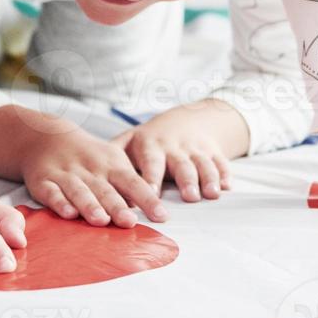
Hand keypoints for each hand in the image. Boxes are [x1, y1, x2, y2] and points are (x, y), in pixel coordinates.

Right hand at [22, 122, 169, 226]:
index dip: (148, 199)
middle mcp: (91, 170)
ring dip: (90, 206)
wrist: (48, 137)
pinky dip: (59, 203)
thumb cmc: (89, 157)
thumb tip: (149, 209)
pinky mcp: (44, 182)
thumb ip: (130, 185)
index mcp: (111, 166)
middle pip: (106, 190)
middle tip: (129, 222)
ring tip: (101, 220)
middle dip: (117, 206)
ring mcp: (66, 175)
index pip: (133, 183)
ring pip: (80, 191)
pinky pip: (52, 193)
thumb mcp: (113, 162)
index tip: (161, 216)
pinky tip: (68, 214)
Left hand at [111, 99, 246, 201]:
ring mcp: (195, 148)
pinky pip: (221, 161)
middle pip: (181, 164)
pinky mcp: (213, 151)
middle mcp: (174, 146)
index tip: (150, 195)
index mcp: (150, 145)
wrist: (186, 119)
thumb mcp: (128, 143)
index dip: (151, 179)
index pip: (150, 163)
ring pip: (202, 163)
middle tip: (188, 198)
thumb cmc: (149, 141)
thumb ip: (112, 161)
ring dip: (208, 178)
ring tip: (210, 195)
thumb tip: (91, 186)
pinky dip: (224, 173)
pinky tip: (226, 187)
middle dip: (186, 180)